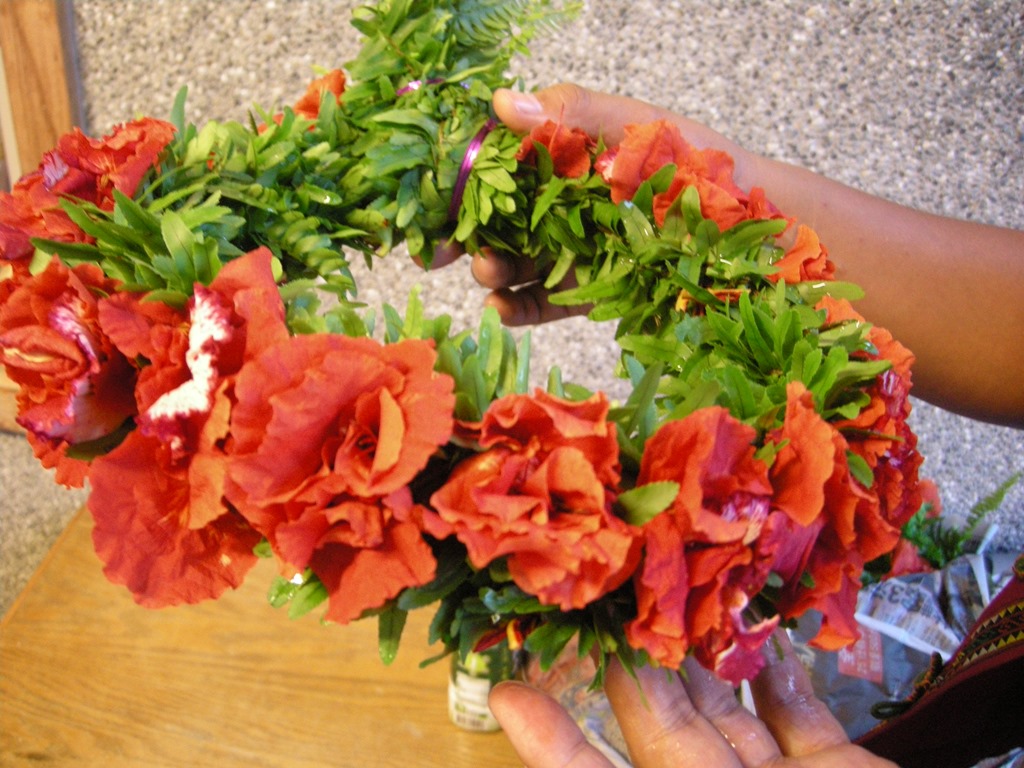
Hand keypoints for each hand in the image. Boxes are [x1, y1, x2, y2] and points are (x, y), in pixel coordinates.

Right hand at [433, 84, 751, 326]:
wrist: (761, 232)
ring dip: (490, 268)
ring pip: (514, 260)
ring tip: (487, 272)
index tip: (429, 196)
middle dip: (463, 231)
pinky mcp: (591, 290)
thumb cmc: (702, 166)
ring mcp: (575, 248)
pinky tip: (502, 310)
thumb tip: (498, 103)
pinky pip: (543, 301)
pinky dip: (517, 308)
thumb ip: (572, 114)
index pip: (499, 162)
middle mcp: (563, 202)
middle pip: (496, 216)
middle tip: (438, 250)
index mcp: (567, 155)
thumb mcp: (638, 128)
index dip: (459, 178)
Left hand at [488, 631, 897, 767]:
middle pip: (664, 727)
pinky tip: (764, 635)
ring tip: (672, 596)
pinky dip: (783, 680)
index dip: (553, 741)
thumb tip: (534, 721)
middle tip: (603, 599)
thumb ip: (651, 766)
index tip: (508, 690)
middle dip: (634, 662)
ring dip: (704, 656)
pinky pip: (801, 721)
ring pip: (726, 712)